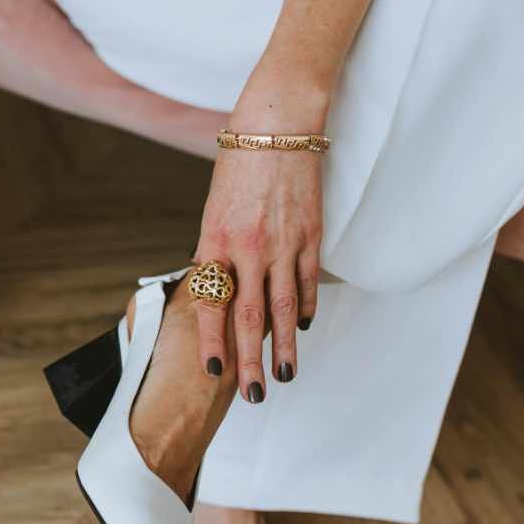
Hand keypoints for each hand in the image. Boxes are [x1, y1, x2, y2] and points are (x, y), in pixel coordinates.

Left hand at [193, 75, 327, 403]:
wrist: (276, 128)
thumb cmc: (237, 169)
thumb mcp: (213, 212)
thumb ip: (216, 254)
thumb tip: (217, 293)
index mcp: (215, 242)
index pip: (212, 305)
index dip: (214, 343)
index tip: (216, 373)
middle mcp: (248, 249)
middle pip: (249, 318)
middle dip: (251, 362)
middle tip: (255, 396)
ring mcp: (282, 244)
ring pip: (283, 309)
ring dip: (284, 348)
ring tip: (286, 377)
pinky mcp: (310, 235)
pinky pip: (306, 283)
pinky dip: (304, 310)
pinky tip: (301, 330)